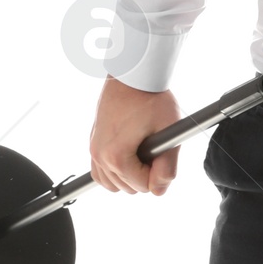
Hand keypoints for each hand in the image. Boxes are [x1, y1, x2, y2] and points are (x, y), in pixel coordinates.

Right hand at [90, 77, 178, 195]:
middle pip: (127, 187)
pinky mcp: (93, 141)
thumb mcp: (169, 133)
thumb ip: (167, 166)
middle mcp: (100, 155)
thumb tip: (159, 190)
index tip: (164, 152)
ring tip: (144, 152)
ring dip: (129, 175)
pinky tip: (130, 157)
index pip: (143, 186)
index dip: (159, 173)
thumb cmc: (151, 98)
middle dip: (144, 174)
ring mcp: (94, 148)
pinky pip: (100, 171)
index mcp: (116, 156)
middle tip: (155, 149)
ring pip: (112, 183)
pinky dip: (114, 171)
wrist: (132, 73)